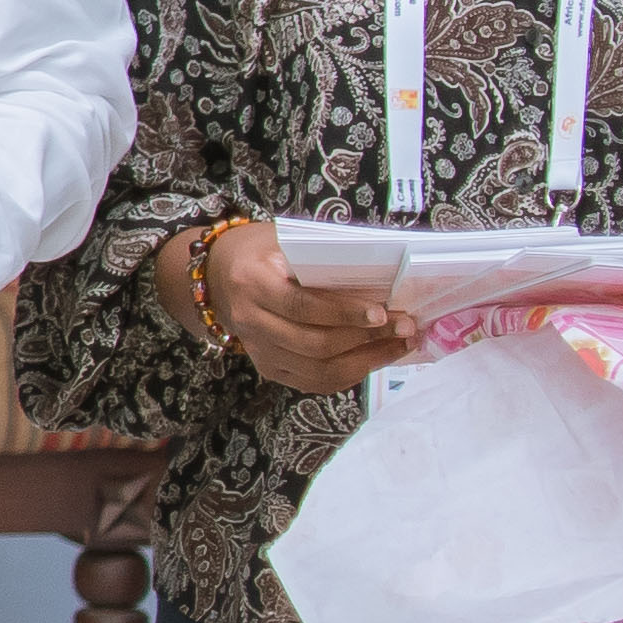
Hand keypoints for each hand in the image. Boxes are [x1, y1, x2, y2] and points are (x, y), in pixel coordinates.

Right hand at [192, 215, 420, 399]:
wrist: (216, 276)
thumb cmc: (259, 251)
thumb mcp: (283, 240)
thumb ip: (321, 256)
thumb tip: (381, 273)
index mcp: (252, 284)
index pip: (302, 307)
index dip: (345, 313)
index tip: (382, 312)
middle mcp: (250, 322)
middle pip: (314, 343)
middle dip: (367, 338)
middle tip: (406, 326)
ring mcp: (258, 350)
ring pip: (318, 369)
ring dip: (366, 361)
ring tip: (400, 345)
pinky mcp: (268, 367)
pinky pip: (314, 381)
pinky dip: (350, 375)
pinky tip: (375, 359)